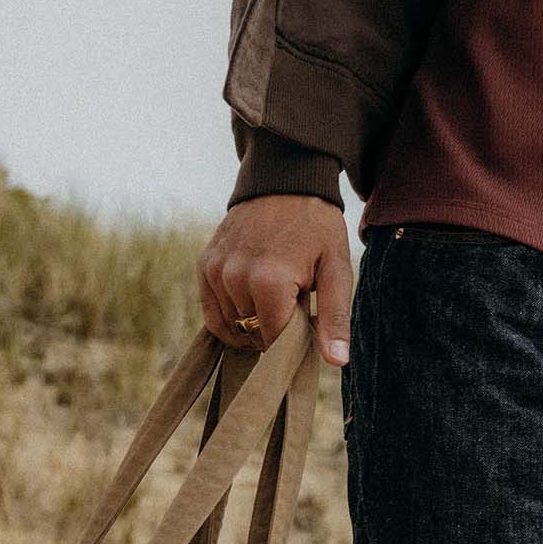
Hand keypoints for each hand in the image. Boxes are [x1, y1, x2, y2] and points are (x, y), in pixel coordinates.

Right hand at [197, 194, 352, 365]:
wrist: (284, 182)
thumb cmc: (317, 228)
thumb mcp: (336, 270)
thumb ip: (335, 318)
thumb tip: (336, 362)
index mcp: (269, 283)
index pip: (275, 342)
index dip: (294, 340)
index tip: (307, 320)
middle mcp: (235, 279)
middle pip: (254, 335)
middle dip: (275, 328)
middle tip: (294, 300)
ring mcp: (216, 272)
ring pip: (233, 327)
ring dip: (253, 322)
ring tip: (274, 293)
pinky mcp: (205, 265)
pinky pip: (213, 313)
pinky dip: (232, 315)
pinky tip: (251, 300)